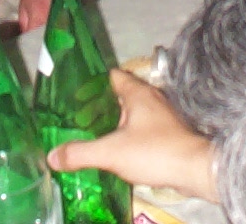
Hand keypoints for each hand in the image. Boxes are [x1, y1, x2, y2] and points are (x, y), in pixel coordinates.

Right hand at [49, 70, 217, 202]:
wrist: (194, 169)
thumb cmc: (154, 151)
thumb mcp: (110, 153)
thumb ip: (80, 153)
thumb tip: (52, 156)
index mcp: (138, 93)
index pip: (113, 76)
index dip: (93, 83)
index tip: (75, 94)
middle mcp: (152, 98)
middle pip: (121, 95)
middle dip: (101, 105)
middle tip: (79, 118)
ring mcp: (163, 116)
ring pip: (133, 112)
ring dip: (116, 121)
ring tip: (94, 134)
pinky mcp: (169, 132)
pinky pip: (143, 127)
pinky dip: (129, 134)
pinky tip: (118, 149)